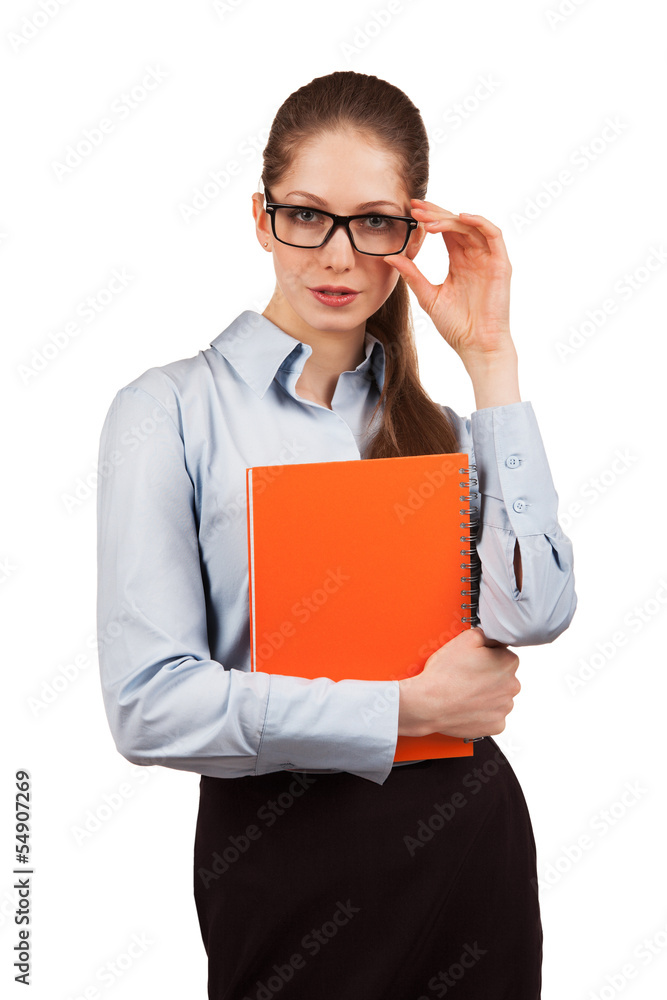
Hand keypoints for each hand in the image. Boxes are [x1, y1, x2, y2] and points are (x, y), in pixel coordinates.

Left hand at [383, 200, 514, 364]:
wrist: (476, 345)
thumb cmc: (456, 325)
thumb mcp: (428, 296)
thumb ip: (412, 275)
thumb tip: (389, 257)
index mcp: (459, 261)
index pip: (445, 231)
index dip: (429, 218)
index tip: (410, 210)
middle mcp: (474, 256)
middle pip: (456, 224)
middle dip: (436, 213)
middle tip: (416, 208)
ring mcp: (488, 259)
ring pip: (471, 227)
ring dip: (450, 219)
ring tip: (429, 220)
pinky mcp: (501, 264)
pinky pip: (494, 235)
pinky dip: (479, 222)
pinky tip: (460, 218)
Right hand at [397, 626, 520, 738]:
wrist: (429, 704)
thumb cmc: (445, 674)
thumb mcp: (465, 639)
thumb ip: (486, 633)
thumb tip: (492, 636)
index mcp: (509, 662)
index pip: (503, 654)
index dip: (486, 655)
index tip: (474, 660)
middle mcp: (512, 686)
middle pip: (502, 676)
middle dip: (488, 675)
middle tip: (466, 675)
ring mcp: (504, 708)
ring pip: (498, 697)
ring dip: (486, 694)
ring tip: (464, 691)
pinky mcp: (496, 725)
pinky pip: (492, 716)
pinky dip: (482, 712)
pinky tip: (467, 705)